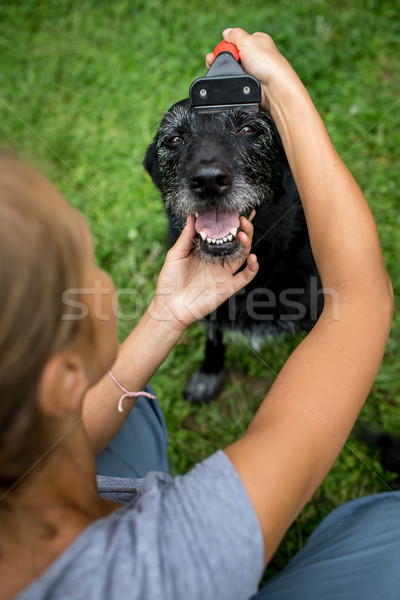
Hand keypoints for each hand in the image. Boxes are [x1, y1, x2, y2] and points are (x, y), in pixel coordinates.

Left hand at [149, 213, 257, 328]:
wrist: (170, 307)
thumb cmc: (170, 281)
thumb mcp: (176, 254)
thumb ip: (186, 236)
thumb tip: (192, 216)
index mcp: (206, 251)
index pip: (221, 233)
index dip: (228, 222)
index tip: (234, 209)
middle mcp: (217, 260)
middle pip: (236, 241)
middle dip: (242, 228)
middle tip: (243, 217)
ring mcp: (224, 273)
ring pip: (243, 255)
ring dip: (247, 242)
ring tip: (243, 230)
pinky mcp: (228, 287)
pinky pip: (245, 276)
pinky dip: (253, 267)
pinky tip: (253, 257)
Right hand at [205, 28, 301, 112]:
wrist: (272, 87)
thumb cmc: (265, 62)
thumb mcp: (247, 41)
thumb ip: (234, 35)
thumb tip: (226, 32)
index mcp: (257, 41)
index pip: (237, 40)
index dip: (227, 44)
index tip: (220, 49)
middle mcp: (255, 55)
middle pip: (232, 54)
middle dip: (222, 56)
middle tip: (213, 59)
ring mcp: (252, 70)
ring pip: (232, 67)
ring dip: (223, 67)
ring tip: (215, 67)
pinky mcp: (249, 83)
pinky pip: (235, 79)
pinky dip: (229, 77)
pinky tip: (227, 77)